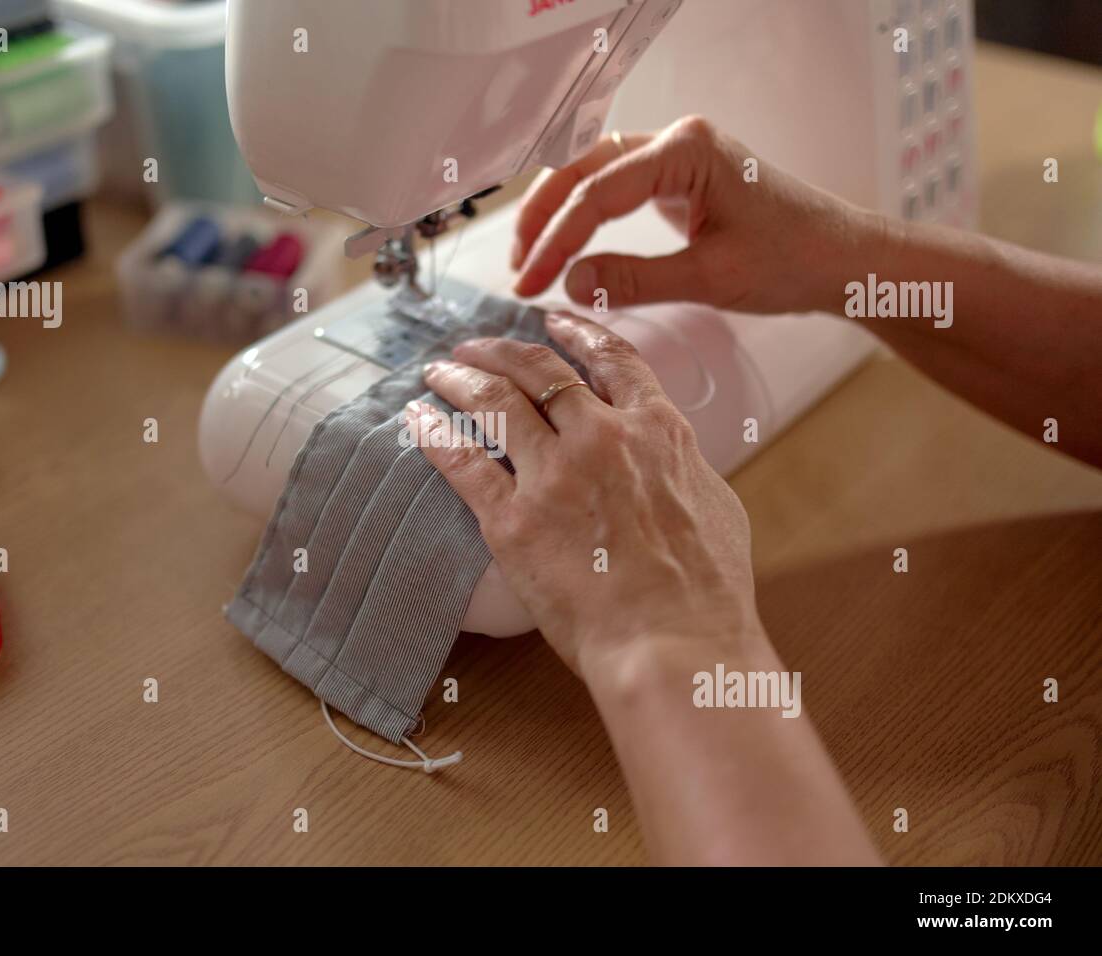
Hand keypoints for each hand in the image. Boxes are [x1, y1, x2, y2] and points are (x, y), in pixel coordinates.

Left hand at [407, 311, 764, 678]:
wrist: (675, 643)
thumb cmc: (706, 592)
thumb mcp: (715, 506)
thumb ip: (682, 468)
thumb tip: (671, 457)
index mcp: (656, 430)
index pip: (610, 360)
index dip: (576, 332)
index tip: (551, 320)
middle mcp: (602, 438)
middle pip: (539, 371)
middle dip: (500, 350)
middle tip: (474, 347)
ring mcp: (554, 476)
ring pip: (494, 404)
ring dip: (460, 379)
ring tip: (437, 372)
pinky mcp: (513, 522)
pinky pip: (462, 463)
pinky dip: (434, 435)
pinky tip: (417, 420)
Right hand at [512, 116, 874, 315]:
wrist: (843, 259)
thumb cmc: (793, 260)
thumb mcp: (709, 278)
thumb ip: (634, 279)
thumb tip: (568, 282)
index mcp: (686, 150)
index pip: (597, 194)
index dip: (555, 241)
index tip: (528, 283)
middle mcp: (677, 140)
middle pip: (583, 169)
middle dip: (544, 219)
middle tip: (518, 270)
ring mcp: (677, 155)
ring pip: (594, 174)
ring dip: (558, 213)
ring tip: (530, 259)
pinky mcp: (678, 178)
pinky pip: (615, 188)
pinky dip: (585, 215)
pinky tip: (565, 245)